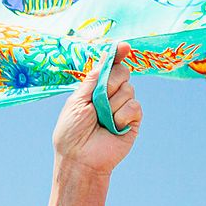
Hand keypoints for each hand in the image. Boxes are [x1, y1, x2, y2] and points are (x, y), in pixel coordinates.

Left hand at [52, 49, 139, 174]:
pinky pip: (134, 106)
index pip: (110, 66)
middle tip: (98, 102)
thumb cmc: (71, 133)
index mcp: (95, 88)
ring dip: (112, 105)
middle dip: (110, 84)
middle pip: (122, 72)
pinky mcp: (133, 120)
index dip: (118, 55)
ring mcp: (123, 106)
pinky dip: (122, 116)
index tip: (124, 47)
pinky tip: (114, 128)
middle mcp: (110, 94)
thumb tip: (106, 60)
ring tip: (102, 122)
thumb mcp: (76, 102)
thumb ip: (92, 80)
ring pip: (128, 89)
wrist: (79, 158)